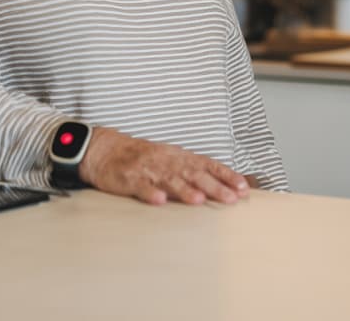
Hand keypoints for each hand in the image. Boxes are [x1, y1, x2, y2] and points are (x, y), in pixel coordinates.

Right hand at [79, 127, 249, 205]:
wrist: (106, 149)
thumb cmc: (143, 157)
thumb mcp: (170, 159)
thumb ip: (193, 171)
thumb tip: (221, 183)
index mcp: (179, 157)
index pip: (208, 164)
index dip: (226, 175)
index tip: (243, 187)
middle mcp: (168, 161)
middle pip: (194, 174)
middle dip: (214, 186)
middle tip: (231, 198)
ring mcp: (149, 170)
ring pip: (170, 180)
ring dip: (184, 190)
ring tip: (199, 200)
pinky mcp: (129, 179)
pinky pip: (141, 187)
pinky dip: (150, 193)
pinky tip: (160, 200)